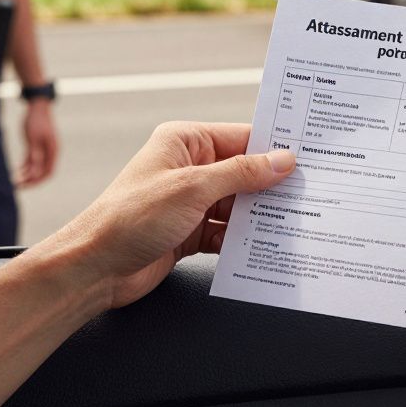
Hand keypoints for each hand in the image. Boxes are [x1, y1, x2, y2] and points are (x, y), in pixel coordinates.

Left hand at [16, 99, 57, 186]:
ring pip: (37, 167)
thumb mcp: (33, 137)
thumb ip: (35, 154)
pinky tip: (17, 170)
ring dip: (27, 175)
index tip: (23, 185)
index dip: (36, 181)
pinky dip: (26, 167)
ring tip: (14, 179)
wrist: (38, 106)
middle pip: (43, 172)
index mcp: (53, 151)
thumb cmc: (35, 120)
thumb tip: (34, 172)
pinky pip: (33, 160)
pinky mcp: (38, 145)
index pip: (47, 172)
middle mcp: (50, 152)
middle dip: (31, 181)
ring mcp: (45, 149)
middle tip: (17, 186)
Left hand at [34, 122, 294, 309]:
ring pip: (240, 204)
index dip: (275, 148)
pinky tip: (267, 244)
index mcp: (185, 142)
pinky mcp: (191, 232)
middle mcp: (189, 168)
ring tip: (296, 221)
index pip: (242, 138)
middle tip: (311, 192)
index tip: (308, 157)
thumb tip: (282, 161)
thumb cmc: (128, 218)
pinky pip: (228, 231)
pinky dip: (246, 238)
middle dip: (273, 185)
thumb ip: (242, 174)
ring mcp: (191, 202)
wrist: (94, 268)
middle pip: (245, 172)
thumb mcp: (193, 188)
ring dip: (261, 215)